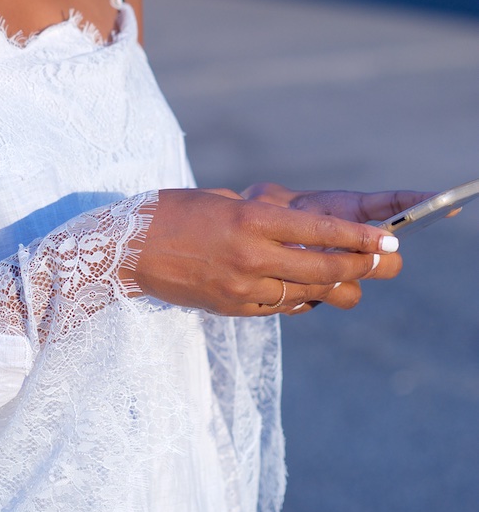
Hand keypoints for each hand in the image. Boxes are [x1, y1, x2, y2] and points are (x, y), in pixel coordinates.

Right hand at [131, 187, 401, 316]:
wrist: (125, 251)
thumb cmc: (170, 213)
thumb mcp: (218, 202)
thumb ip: (257, 217)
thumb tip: (294, 230)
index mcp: (249, 222)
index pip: (319, 232)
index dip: (358, 238)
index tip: (386, 239)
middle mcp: (251, 257)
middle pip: (322, 269)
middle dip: (358, 265)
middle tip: (382, 259)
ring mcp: (242, 288)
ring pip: (305, 293)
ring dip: (331, 285)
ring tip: (350, 276)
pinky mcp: (232, 309)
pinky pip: (277, 306)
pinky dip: (295, 297)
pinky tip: (304, 289)